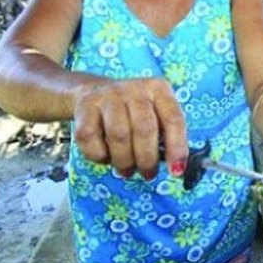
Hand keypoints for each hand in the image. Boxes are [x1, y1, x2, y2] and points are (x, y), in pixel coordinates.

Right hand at [72, 78, 187, 179]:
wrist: (93, 91)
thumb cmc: (132, 112)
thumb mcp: (155, 115)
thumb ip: (167, 136)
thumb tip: (177, 167)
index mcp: (159, 89)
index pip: (173, 119)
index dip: (177, 148)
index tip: (176, 171)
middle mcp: (135, 89)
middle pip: (144, 129)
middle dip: (147, 159)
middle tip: (147, 173)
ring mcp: (108, 96)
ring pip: (118, 135)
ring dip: (124, 161)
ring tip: (127, 169)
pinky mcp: (85, 106)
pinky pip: (90, 138)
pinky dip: (99, 155)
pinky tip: (106, 156)